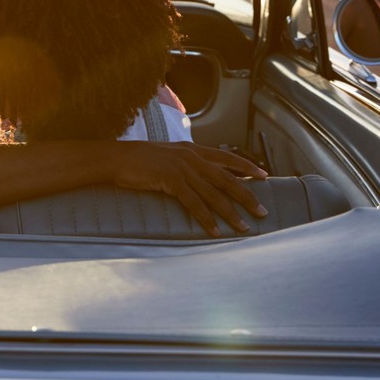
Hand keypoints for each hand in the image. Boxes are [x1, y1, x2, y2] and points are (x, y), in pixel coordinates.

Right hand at [109, 142, 268, 234]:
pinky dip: (206, 218)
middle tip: (262, 211)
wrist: (115, 158)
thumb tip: (198, 176)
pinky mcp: (172, 180)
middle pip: (227, 178)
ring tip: (244, 226)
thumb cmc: (137, 159)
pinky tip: (215, 230)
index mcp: (192, 149)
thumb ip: (184, 162)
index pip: (226, 157)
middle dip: (247, 196)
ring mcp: (182, 168)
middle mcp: (191, 156)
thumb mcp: (167, 155)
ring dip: (231, 213)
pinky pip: (194, 203)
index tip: (264, 176)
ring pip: (214, 194)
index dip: (246, 167)